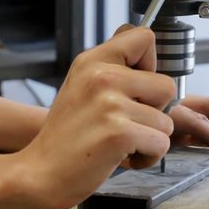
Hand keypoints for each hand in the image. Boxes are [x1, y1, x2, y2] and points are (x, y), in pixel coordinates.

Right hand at [15, 27, 175, 208]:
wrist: (40, 172)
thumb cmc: (65, 135)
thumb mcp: (81, 85)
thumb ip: (111, 67)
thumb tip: (146, 49)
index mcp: (91, 61)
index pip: (143, 37)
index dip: (149, 64)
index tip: (134, 87)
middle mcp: (101, 76)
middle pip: (167, 84)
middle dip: (154, 110)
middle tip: (124, 122)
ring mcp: (110, 104)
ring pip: (167, 120)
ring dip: (149, 138)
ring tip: (119, 142)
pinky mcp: (120, 132)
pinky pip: (161, 143)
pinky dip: (147, 157)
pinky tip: (121, 156)